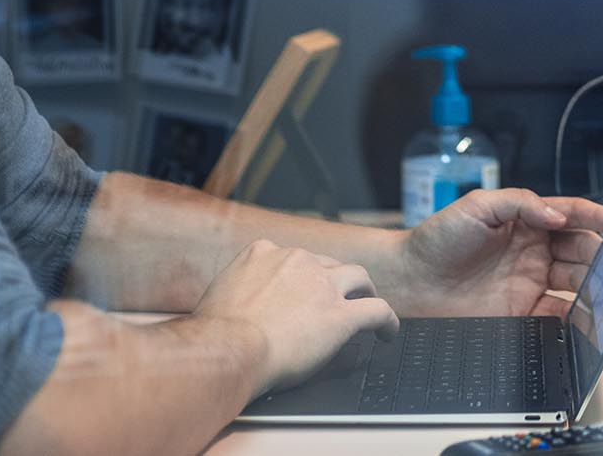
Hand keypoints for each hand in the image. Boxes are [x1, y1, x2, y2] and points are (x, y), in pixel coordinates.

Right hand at [193, 239, 397, 394]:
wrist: (227, 350)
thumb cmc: (214, 335)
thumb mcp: (220, 296)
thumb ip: (239, 290)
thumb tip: (240, 306)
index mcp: (264, 253)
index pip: (292, 258)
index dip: (301, 275)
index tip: (301, 288)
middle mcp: (296, 260)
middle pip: (326, 264)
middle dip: (332, 280)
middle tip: (334, 298)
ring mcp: (322, 285)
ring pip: (357, 277)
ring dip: (364, 290)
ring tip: (369, 302)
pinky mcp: (341, 315)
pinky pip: (376, 311)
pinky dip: (386, 320)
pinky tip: (388, 331)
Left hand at [391, 188, 602, 317]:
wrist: (408, 282)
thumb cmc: (436, 239)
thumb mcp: (477, 205)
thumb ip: (521, 203)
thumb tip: (556, 215)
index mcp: (528, 221)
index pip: (575, 216)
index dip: (602, 219)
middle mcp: (535, 251)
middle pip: (584, 250)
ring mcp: (530, 282)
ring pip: (578, 283)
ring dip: (599, 286)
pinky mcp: (521, 312)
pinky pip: (558, 315)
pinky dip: (578, 318)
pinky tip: (590, 317)